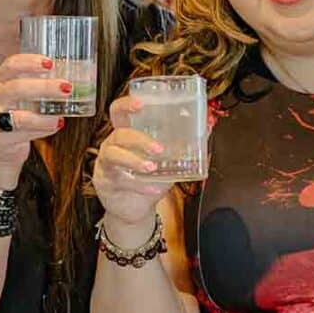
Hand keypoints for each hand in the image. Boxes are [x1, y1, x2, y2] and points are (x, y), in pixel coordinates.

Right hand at [0, 54, 68, 188]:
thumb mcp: (24, 94)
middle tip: (67, 87)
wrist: (2, 145)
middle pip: (16, 88)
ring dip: (44, 117)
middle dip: (44, 87)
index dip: (30, 62)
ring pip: (19, 117)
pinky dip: (42, 131)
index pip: (11, 64)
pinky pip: (22, 135)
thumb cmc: (19, 112)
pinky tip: (55, 126)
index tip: (51, 63)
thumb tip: (78, 77)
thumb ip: (41, 83)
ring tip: (61, 116)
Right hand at [93, 96, 171, 238]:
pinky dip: (139, 186)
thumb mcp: (168, 160)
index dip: (127, 105)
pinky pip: (120, 181)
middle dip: (139, 139)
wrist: (136, 209)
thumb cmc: (150, 177)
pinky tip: (154, 189)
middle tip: (159, 148)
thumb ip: (184, 144)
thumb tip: (208, 126)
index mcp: (126, 133)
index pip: (119, 111)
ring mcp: (106, 164)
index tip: (140, 103)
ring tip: (152, 167)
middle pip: (119, 134)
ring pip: (114, 155)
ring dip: (134, 160)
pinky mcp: (106, 183)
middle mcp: (113, 145)